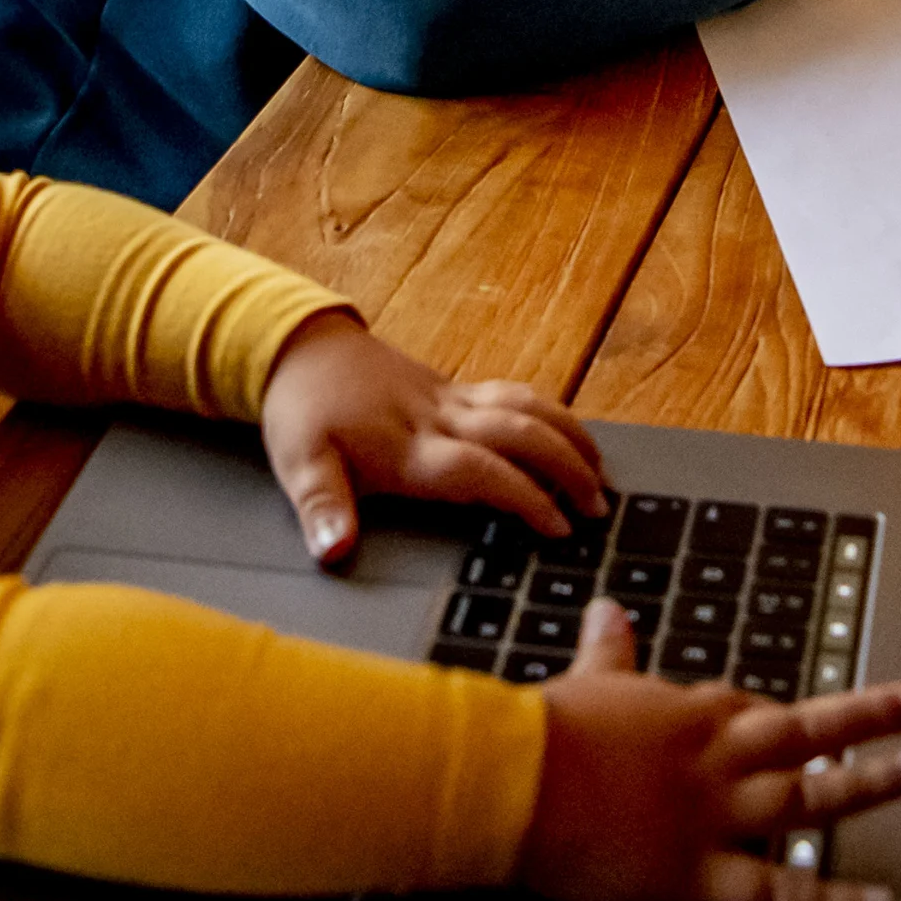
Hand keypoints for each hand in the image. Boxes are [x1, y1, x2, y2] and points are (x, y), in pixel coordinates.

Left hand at [257, 318, 607, 563]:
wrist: (302, 348)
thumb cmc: (303, 413)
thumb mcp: (298, 466)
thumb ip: (322, 509)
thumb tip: (334, 551)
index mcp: (408, 448)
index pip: (480, 471)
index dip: (524, 498)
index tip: (559, 528)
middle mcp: (440, 420)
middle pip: (520, 434)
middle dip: (566, 469)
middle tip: (600, 509)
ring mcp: (453, 399)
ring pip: (527, 407)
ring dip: (570, 437)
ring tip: (602, 474)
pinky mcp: (457, 387)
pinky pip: (516, 394)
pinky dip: (553, 414)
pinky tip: (572, 435)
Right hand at [522, 599, 900, 900]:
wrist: (514, 784)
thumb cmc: (542, 734)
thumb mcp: (585, 682)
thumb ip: (607, 651)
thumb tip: (607, 610)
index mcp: (688, 714)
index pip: (752, 707)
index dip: (782, 717)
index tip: (810, 722)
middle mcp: (717, 759)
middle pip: (809, 732)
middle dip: (868, 716)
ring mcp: (716, 816)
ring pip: (812, 797)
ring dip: (871, 784)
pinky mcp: (698, 874)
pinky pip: (779, 893)